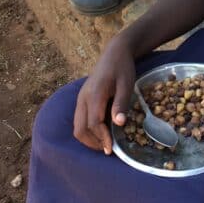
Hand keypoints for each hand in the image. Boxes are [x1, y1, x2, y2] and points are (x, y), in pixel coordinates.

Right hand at [72, 38, 135, 153]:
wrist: (115, 52)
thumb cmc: (123, 68)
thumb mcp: (126, 84)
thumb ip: (121, 103)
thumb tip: (119, 123)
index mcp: (94, 95)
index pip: (93, 123)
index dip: (102, 138)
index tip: (111, 149)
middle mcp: (83, 98)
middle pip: (80, 129)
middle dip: (92, 142)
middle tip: (107, 150)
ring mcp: (80, 98)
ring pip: (77, 126)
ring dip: (88, 138)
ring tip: (104, 144)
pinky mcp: (82, 99)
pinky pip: (79, 119)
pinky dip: (87, 130)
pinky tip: (101, 132)